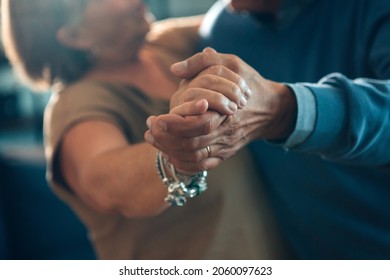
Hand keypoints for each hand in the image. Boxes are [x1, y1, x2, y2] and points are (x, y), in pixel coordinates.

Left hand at [145, 49, 296, 172]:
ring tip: (153, 139)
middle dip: (166, 139)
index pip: (197, 124)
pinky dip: (183, 164)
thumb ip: (203, 62)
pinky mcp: (225, 154)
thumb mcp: (233, 63)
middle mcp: (227, 133)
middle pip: (192, 144)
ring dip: (170, 151)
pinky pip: (202, 166)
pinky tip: (168, 154)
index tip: (155, 118)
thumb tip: (175, 68)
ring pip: (194, 157)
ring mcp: (226, 147)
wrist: (272, 109)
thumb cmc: (250, 84)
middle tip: (149, 129)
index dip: (173, 124)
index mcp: (228, 112)